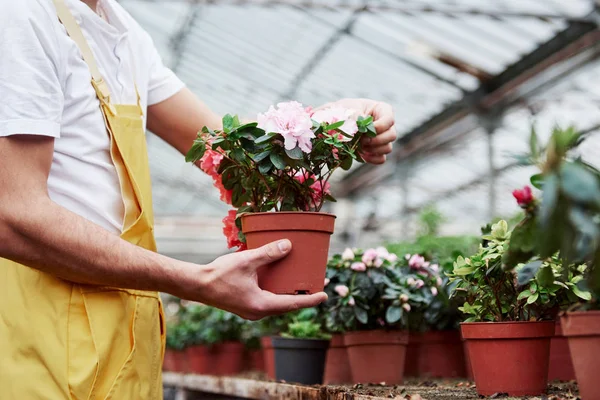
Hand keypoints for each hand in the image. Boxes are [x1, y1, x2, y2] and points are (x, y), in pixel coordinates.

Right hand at [180, 239, 326, 319]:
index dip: (310, 300)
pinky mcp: (245, 306)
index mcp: (261, 305)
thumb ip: (268, 253)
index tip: (325, 295)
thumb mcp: (247, 260)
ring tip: (300, 282)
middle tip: (316, 285)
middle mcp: (258, 312)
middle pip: (286, 305)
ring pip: (276, 303)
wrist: (196, 285)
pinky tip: (278, 280)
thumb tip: (288, 245)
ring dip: (288, 294)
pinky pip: (267, 300)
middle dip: (301, 296)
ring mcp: (251, 311)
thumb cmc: (219, 274)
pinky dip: (276, 292)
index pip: (292, 303)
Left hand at [317, 98, 396, 163]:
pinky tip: (362, 155)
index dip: (380, 126)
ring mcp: (382, 138)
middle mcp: (385, 125)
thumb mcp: (348, 109)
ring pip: (388, 148)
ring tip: (360, 146)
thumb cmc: (343, 110)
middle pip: (392, 135)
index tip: (366, 130)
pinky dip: (372, 159)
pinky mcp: (376, 150)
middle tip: (362, 141)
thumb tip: (359, 127)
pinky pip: (381, 159)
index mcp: (381, 110)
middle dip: (376, 140)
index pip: (389, 119)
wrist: (335, 121)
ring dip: (374, 149)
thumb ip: (354, 116)